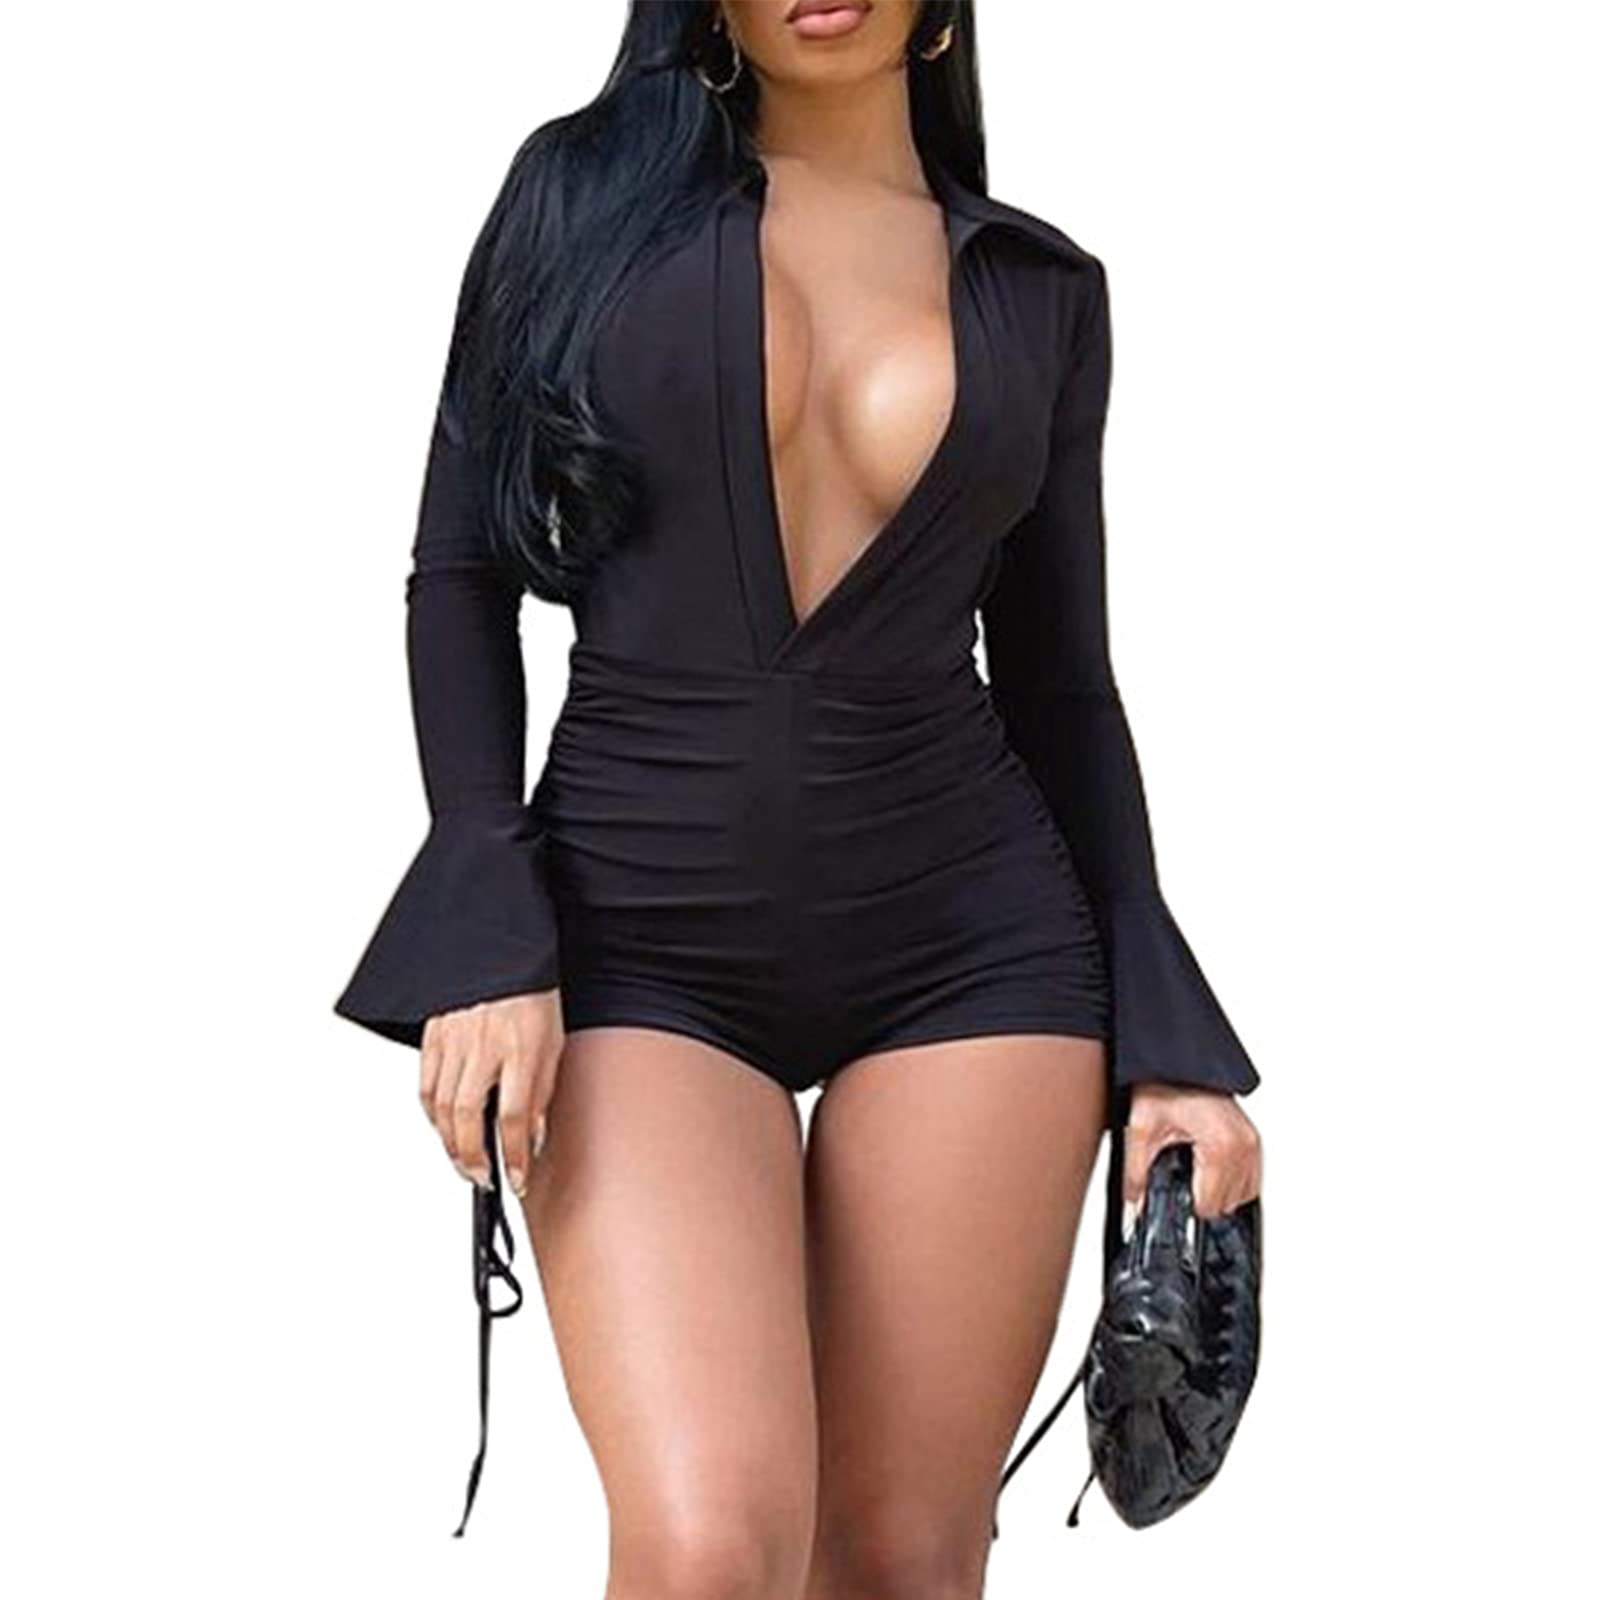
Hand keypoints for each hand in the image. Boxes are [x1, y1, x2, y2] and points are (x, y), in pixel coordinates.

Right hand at [419, 988, 563, 1198]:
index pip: (514, 1116)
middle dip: (473, 1158)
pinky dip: (431, 1114)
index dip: (515, 1155)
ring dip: (449, 1143)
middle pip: (467, 1117)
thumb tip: (532, 1139)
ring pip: (440, 1106)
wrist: (503, 950)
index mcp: (520, 1047)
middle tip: (483, 1179)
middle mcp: (483, 1046)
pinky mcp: (432, 1035)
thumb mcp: (552, 1045)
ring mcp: (453, 1040)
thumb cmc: (532, 996)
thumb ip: (541, 1093)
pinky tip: (443, 1127)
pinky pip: (425, 1084)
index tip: (517, 1179)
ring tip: (464, 1162)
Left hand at [1123, 1082, 1261, 1223]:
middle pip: (1226, 1205)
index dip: (1185, 1205)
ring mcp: (1252, 1143)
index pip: (1210, 1206)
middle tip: (1178, 1174)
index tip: (1172, 1194)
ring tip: (1193, 1170)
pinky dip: (1230, 1181)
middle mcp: (1244, 1146)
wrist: (1177, 1060)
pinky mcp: (1253, 1140)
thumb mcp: (1141, 1129)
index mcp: (1221, 1146)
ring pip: (1242, 1196)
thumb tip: (1134, 1204)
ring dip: (1217, 1191)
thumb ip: (1135, 1174)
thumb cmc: (1165, 1085)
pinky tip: (1208, 1168)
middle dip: (1199, 1197)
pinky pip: (1250, 1180)